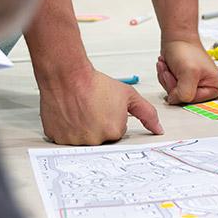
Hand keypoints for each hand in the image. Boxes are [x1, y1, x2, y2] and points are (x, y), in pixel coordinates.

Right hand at [38, 66, 162, 144]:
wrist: (68, 76)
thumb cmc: (96, 84)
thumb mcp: (129, 96)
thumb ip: (147, 114)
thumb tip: (158, 130)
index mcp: (114, 132)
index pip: (118, 131)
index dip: (112, 117)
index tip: (105, 107)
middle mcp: (95, 140)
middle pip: (101, 137)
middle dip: (99, 124)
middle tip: (92, 107)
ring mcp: (75, 141)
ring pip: (83, 138)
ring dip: (83, 127)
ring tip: (80, 109)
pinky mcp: (58, 139)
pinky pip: (66, 138)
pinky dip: (68, 128)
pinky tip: (69, 114)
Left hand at [156, 39, 217, 104]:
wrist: (178, 38)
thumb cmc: (187, 49)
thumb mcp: (189, 73)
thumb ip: (185, 92)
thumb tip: (177, 100)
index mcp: (216, 88)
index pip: (193, 100)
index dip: (180, 90)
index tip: (179, 75)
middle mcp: (208, 89)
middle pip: (183, 98)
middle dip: (172, 83)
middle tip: (172, 70)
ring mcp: (196, 86)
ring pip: (174, 94)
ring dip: (167, 79)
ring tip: (170, 66)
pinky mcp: (185, 83)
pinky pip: (170, 89)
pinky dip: (165, 78)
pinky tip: (168, 68)